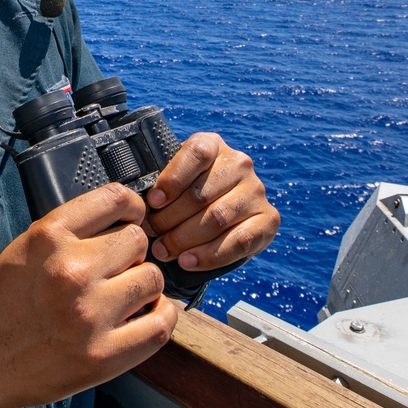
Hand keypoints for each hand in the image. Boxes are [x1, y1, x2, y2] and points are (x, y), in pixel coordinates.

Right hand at [0, 183, 177, 407]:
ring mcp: (89, 315)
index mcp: (50, 237)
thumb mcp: (29, 246)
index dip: (132, 206)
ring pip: (152, 279)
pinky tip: (147, 315)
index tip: (133, 216)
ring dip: (143, 286)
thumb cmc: (5, 301)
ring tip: (124, 296)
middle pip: (138, 240)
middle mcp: (71, 271)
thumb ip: (74, 229)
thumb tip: (125, 217)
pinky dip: (161, 317)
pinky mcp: (103, 355)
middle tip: (115, 269)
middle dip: (131, 253)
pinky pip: (160, 325)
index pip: (114, 199)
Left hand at [145, 132, 278, 272]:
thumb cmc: (187, 194)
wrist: (221, 216)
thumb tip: (138, 201)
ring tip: (164, 251)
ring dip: (185, 239)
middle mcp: (239, 164)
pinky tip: (188, 262)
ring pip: (217, 218)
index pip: (196, 154)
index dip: (172, 179)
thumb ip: (161, 182)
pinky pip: (239, 242)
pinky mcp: (268, 219)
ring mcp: (256, 191)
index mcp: (214, 145)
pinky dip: (210, 255)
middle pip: (201, 193)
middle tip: (151, 234)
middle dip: (170, 219)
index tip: (153, 202)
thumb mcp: (175, 178)